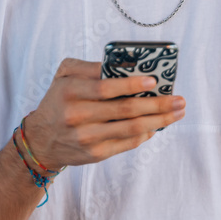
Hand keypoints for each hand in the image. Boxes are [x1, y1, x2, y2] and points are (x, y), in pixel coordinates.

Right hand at [23, 58, 186, 169]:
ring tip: (178, 112)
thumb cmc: (60, 99)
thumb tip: (124, 65)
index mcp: (70, 91)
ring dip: (160, 120)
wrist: (40, 140)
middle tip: (180, 99)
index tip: (154, 81)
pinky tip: (159, 125)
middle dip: (158, 104)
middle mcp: (78, 116)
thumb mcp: (65, 75)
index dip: (131, 85)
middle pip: (125, 110)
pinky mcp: (95, 154)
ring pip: (131, 128)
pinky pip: (127, 143)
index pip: (105, 88)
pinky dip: (146, 133)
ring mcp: (87, 138)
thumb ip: (90, 66)